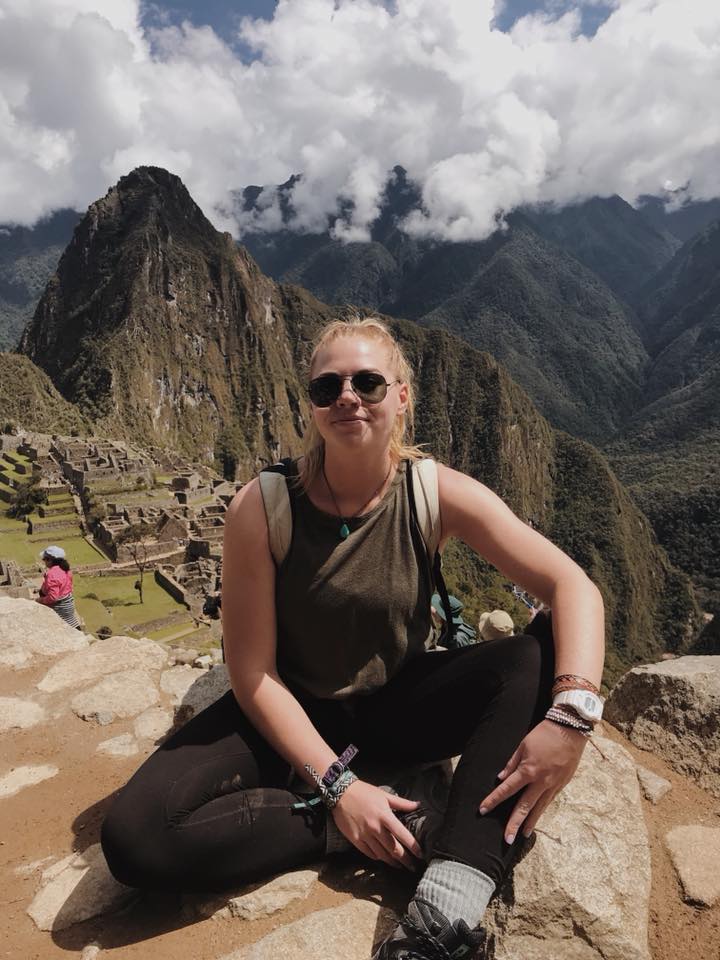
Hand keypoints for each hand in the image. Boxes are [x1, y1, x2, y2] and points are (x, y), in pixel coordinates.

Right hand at [331, 779, 422, 869]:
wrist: (340, 793)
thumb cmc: (364, 792)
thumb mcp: (384, 795)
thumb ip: (402, 803)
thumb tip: (417, 805)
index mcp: (385, 816)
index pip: (403, 835)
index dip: (413, 846)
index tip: (420, 854)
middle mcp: (376, 828)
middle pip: (394, 849)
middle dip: (405, 860)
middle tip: (413, 866)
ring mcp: (364, 835)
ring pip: (382, 854)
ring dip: (392, 862)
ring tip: (400, 866)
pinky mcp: (355, 839)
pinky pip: (369, 853)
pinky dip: (377, 858)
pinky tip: (383, 859)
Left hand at [479, 719, 586, 843]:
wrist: (569, 730)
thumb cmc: (544, 734)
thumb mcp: (523, 746)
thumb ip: (512, 764)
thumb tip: (501, 778)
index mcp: (528, 770)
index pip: (507, 789)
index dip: (494, 800)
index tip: (483, 809)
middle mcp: (540, 781)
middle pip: (524, 806)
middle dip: (514, 823)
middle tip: (506, 839)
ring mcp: (553, 785)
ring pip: (539, 808)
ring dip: (530, 822)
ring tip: (523, 835)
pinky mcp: (562, 784)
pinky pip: (549, 801)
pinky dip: (542, 810)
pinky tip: (536, 817)